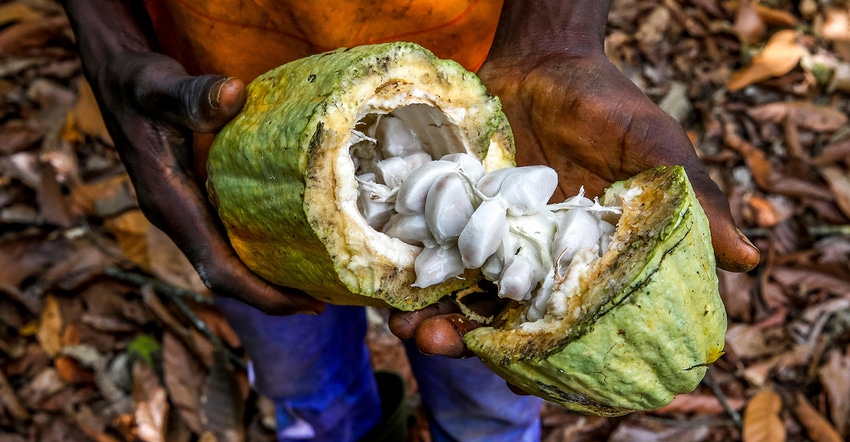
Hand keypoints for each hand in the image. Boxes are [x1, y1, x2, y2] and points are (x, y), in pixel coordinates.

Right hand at [62, 0, 322, 314]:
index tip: (304, 305)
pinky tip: (287, 243)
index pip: (218, 268)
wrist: (115, 79)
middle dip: (271, 296)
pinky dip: (256, 252)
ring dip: (265, 278)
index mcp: (170, 205)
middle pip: (225, 277)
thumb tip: (232, 94)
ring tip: (314, 282)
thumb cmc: (138, 84)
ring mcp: (183, 213)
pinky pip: (225, 240)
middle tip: (322, 301)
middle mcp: (176, 218)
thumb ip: (192, 95)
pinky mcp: (191, 201)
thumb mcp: (160, 87)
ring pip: (225, 262)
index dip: (260, 293)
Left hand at [391, 0, 757, 358]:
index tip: (520, 369)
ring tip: (408, 329)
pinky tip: (387, 289)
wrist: (544, 58)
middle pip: (503, 315)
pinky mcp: (455, 213)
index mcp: (583, 259)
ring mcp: (490, 238)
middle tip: (442, 347)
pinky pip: (431, 253)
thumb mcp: (651, 145)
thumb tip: (749, 259)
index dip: (543, 350)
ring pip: (460, 293)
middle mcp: (534, 259)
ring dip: (432, 317)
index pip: (565, 320)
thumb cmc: (606, 101)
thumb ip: (690, 198)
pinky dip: (411, 273)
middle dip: (473, 340)